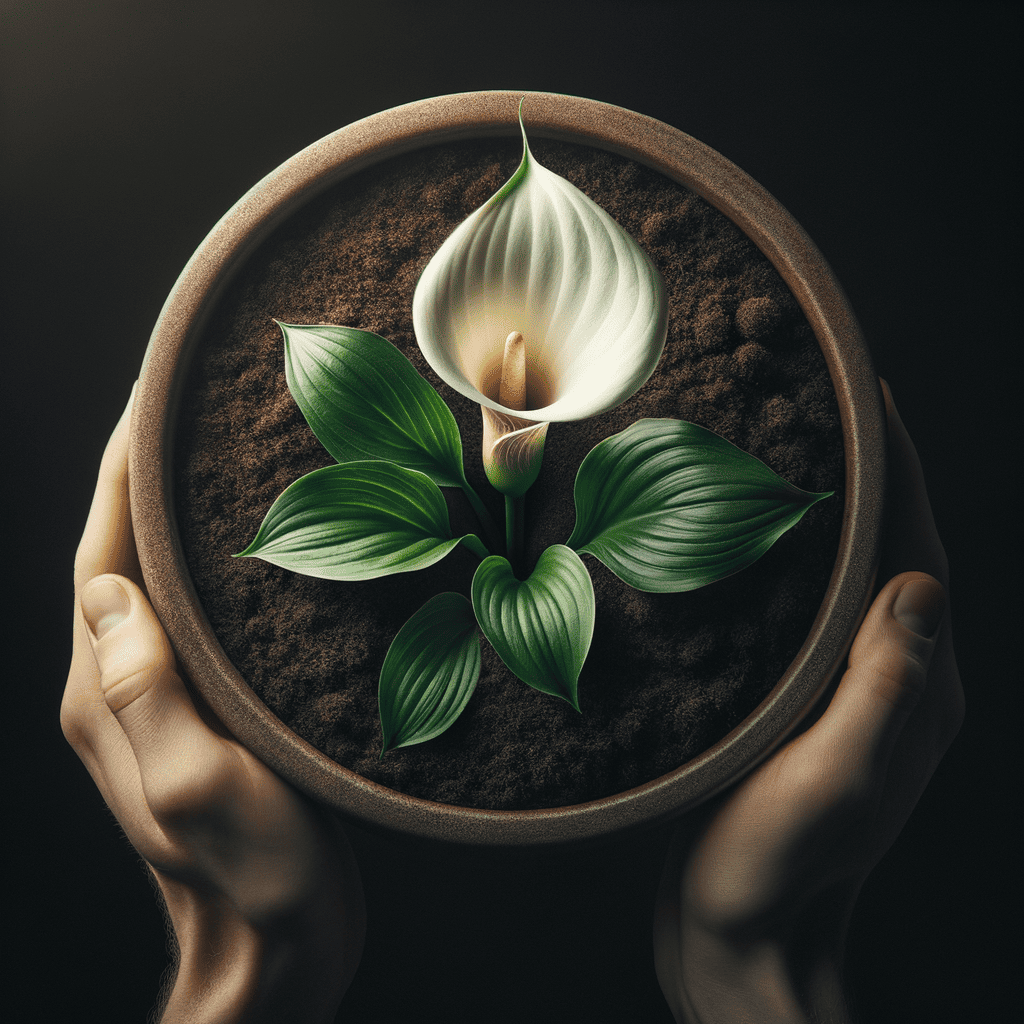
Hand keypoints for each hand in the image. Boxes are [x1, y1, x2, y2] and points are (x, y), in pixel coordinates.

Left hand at [63, 387, 364, 1023]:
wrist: (274, 948)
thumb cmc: (248, 877)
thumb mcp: (198, 785)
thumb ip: (145, 691)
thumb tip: (108, 592)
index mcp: (109, 693)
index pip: (101, 559)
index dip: (121, 477)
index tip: (148, 401)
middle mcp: (120, 687)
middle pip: (119, 559)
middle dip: (142, 478)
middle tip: (186, 409)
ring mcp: (159, 702)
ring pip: (155, 583)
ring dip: (172, 516)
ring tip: (215, 456)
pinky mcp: (200, 713)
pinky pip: (192, 617)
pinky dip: (205, 565)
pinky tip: (248, 547)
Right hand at [653, 382, 963, 1022]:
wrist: (740, 936)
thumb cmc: (780, 870)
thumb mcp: (837, 785)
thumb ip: (885, 691)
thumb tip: (920, 585)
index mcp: (914, 686)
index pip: (915, 549)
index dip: (895, 465)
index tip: (864, 387)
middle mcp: (892, 675)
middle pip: (889, 543)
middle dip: (862, 462)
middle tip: (809, 392)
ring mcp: (844, 686)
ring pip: (844, 568)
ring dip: (823, 498)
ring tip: (776, 438)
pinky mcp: (799, 697)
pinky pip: (804, 601)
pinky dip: (784, 548)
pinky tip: (740, 528)